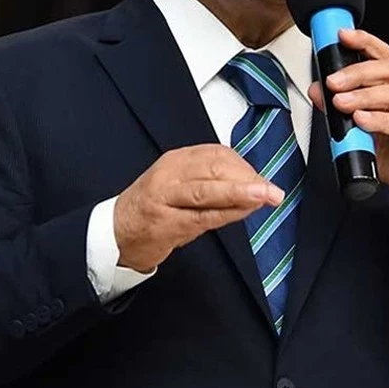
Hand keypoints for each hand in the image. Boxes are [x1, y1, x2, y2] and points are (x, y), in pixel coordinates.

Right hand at [113, 144, 283, 271]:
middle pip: (215, 169)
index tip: (262, 180)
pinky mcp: (166, 223)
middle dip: (248, 179)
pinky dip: (227, 213)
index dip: (244, 166)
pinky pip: (203, 216)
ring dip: (242, 193)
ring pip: (209, 190)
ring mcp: (165, 198)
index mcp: (176, 161)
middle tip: (273, 190)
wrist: (115, 233)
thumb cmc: (153, 208)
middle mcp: (170, 175)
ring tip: (266, 196)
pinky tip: (244, 213)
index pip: (217, 154)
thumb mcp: (181, 185)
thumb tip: (252, 183)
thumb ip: (213, 182)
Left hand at [308, 28, 388, 212]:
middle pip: (388, 71)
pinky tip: (362, 120)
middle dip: (357, 72)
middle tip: (333, 81)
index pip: (384, 58)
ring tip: (341, 103)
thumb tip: (319, 93)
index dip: (365, 43)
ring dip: (364, 96)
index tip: (342, 36)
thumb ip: (344, 113)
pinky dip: (381, 121)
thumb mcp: (365, 132)